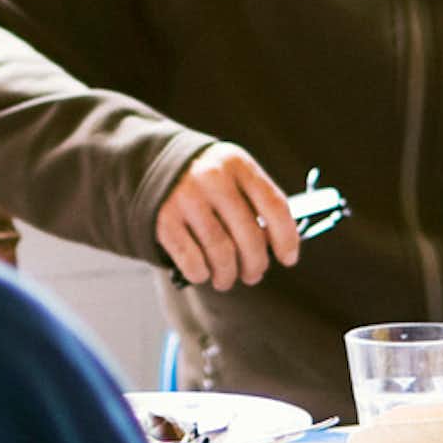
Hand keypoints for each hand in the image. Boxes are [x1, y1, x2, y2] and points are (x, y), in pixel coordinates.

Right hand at [156, 142, 298, 290]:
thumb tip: (276, 247)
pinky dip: (201, 274)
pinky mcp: (164, 220)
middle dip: (256, 264)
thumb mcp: (234, 176)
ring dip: (228, 275)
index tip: (288, 259)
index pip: (274, 205)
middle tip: (253, 274)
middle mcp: (213, 178)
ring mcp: (186, 199)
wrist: (153, 165)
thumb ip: (257, 204)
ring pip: (221, 253)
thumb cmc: (208, 180)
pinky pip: (192, 261)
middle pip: (249, 236)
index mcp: (238, 164)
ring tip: (227, 278)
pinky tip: (203, 272)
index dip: (287, 238)